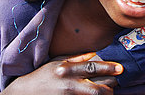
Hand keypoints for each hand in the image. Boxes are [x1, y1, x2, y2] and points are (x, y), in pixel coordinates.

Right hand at [0, 53, 122, 94]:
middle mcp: (68, 85)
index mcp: (66, 70)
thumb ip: (76, 58)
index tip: (120, 69)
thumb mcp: (57, 62)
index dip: (108, 68)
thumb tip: (94, 54)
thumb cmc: (43, 75)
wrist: (24, 93)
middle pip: (97, 89)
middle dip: (110, 87)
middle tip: (115, 83)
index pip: (92, 68)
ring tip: (107, 91)